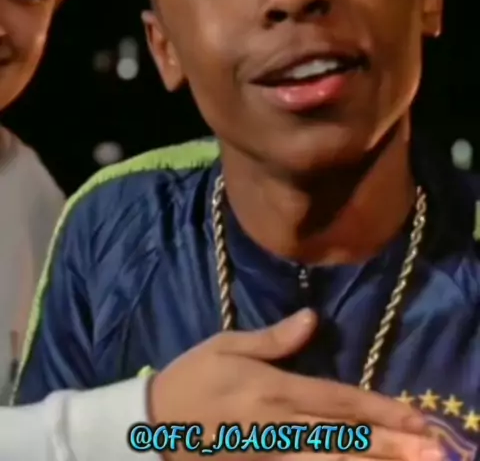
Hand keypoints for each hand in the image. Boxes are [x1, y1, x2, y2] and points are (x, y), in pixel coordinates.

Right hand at [148, 309, 442, 460]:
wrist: (154, 425)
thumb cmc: (192, 377)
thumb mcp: (226, 345)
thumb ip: (273, 337)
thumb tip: (313, 318)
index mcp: (272, 388)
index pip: (336, 399)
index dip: (377, 407)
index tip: (412, 414)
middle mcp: (278, 424)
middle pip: (341, 435)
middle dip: (386, 441)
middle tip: (426, 447)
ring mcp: (270, 452)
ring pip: (328, 460)